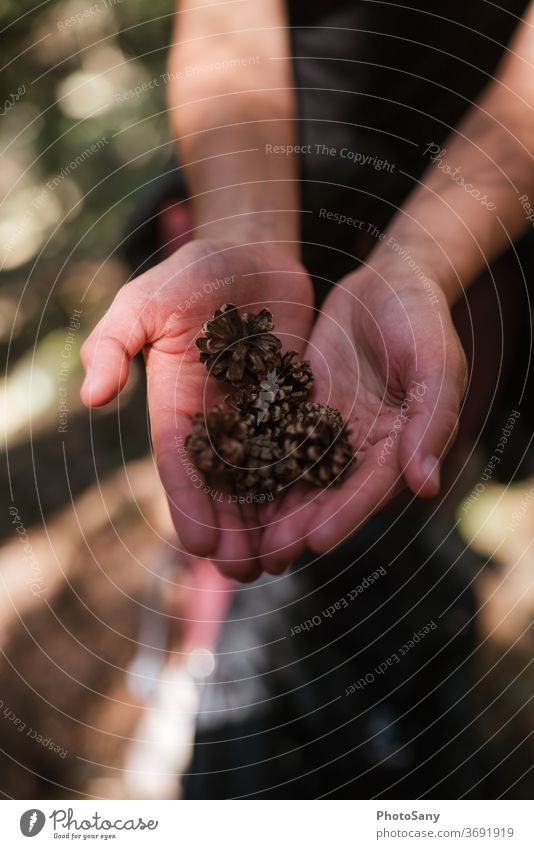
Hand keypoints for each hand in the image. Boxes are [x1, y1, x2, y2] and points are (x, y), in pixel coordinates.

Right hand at [81, 240, 313, 580]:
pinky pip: (299, 450)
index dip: (189, 506)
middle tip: (246, 574)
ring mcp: (255, 415)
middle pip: (221, 487)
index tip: (199, 547)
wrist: (251, 253)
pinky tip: (317, 517)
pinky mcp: (292, 404)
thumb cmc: (191, 273)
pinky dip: (304, 486)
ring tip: (281, 562)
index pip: (179, 465)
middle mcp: (214, 421)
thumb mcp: (144, 301)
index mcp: (174, 405)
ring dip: (267, 524)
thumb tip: (91, 397)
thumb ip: (113, 344)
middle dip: (231, 532)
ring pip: (261, 481)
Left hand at [259, 262, 466, 570]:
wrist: (388, 282)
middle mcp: (360, 446)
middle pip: (326, 494)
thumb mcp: (436, 364)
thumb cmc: (422, 320)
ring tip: (240, 540)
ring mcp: (327, 427)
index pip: (369, 488)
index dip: (344, 515)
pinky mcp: (299, 405)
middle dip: (297, 526)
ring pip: (294, 475)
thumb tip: (426, 486)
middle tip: (266, 557)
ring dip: (269, 509)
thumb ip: (431, 421)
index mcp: (399, 444)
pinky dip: (252, 462)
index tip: (316, 541)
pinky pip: (273, 437)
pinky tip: (223, 485)